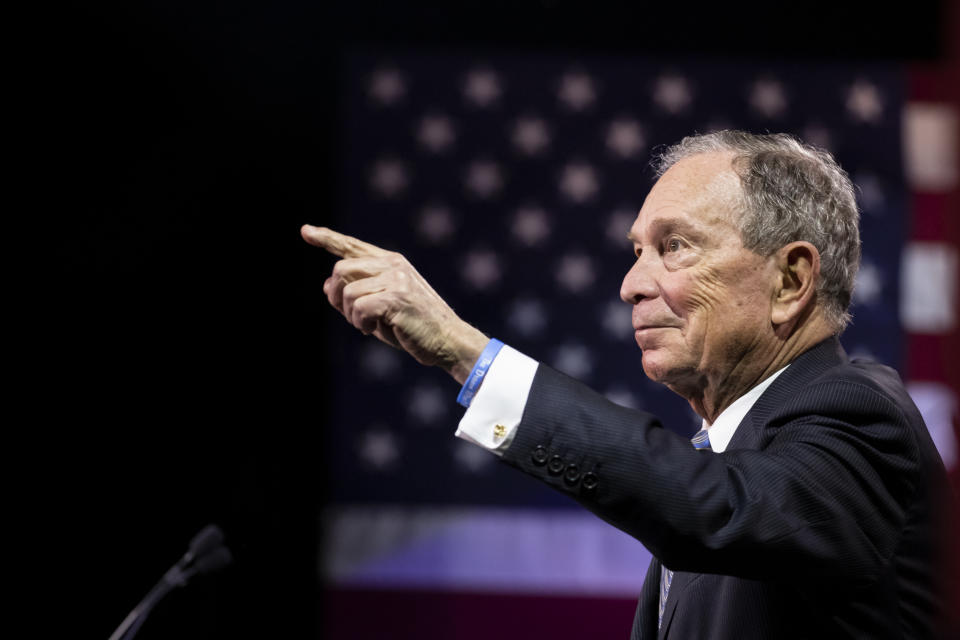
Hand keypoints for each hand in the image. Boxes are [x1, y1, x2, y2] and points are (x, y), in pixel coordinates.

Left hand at [301, 224, 487, 383]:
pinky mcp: (397, 296)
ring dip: (350, 315)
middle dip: (336, 296)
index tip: (306, 231)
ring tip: (368, 326)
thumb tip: (326, 285)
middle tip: (351, 317)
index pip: (352, 246)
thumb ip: (356, 294)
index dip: (327, 238)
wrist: (448, 340)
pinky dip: (361, 323)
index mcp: (391, 262)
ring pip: (347, 291)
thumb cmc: (413, 328)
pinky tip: (376, 329)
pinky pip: (359, 308)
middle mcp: (393, 264)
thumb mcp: (380, 309)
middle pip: (341, 269)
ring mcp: (396, 278)